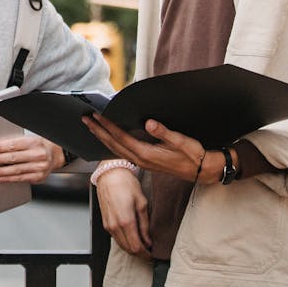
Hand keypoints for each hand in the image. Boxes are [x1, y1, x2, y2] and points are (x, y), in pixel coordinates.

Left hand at [0, 135, 61, 183]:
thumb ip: (14, 143)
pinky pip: (20, 178)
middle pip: (13, 158)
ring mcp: (39, 167)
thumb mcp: (29, 139)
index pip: (13, 145)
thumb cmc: (38, 145)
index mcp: (34, 142)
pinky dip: (7, 179)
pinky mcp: (38, 177)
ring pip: (15, 170)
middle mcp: (38, 155)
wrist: (56, 154)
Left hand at [83, 114, 206, 183]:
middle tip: (85, 119)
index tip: (96, 115)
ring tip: (91, 126)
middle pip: (113, 144)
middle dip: (98, 131)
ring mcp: (142, 162)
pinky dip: (112, 143)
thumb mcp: (181, 141)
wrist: (202, 171)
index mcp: (147, 154)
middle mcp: (141, 159)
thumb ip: (164, 132)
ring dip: (102, 137)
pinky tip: (108, 138)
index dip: (108, 126)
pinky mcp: (145, 162)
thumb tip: (148, 122)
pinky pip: (122, 152)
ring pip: (115, 149)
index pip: (121, 137)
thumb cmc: (193, 155)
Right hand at [92, 166, 149, 254]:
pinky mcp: (105, 222)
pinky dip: (125, 242)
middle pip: (128, 249)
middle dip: (140, 254)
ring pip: (121, 245)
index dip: (146, 254)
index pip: (136, 247)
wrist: (109, 174)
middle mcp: (114, 226)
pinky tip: (132, 237)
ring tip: (143, 245)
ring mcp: (108, 225)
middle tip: (150, 252)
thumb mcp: (141, 203)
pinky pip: (116, 238)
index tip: (153, 255)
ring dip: (132, 248)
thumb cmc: (125, 183)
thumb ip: (145, 225)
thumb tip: (148, 241)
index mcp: (126, 221)